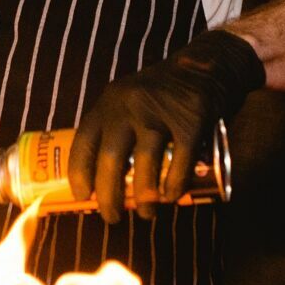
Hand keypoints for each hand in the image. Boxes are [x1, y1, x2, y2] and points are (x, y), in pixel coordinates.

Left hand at [69, 29, 263, 224]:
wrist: (205, 67)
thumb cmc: (161, 94)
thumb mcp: (127, 100)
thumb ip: (114, 128)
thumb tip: (101, 180)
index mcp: (108, 103)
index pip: (84, 142)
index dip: (79, 174)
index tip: (82, 197)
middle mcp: (129, 106)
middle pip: (111, 160)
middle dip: (109, 197)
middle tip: (112, 217)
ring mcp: (160, 114)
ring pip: (145, 166)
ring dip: (145, 198)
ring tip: (147, 212)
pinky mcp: (191, 122)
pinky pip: (181, 163)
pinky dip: (174, 186)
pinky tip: (171, 198)